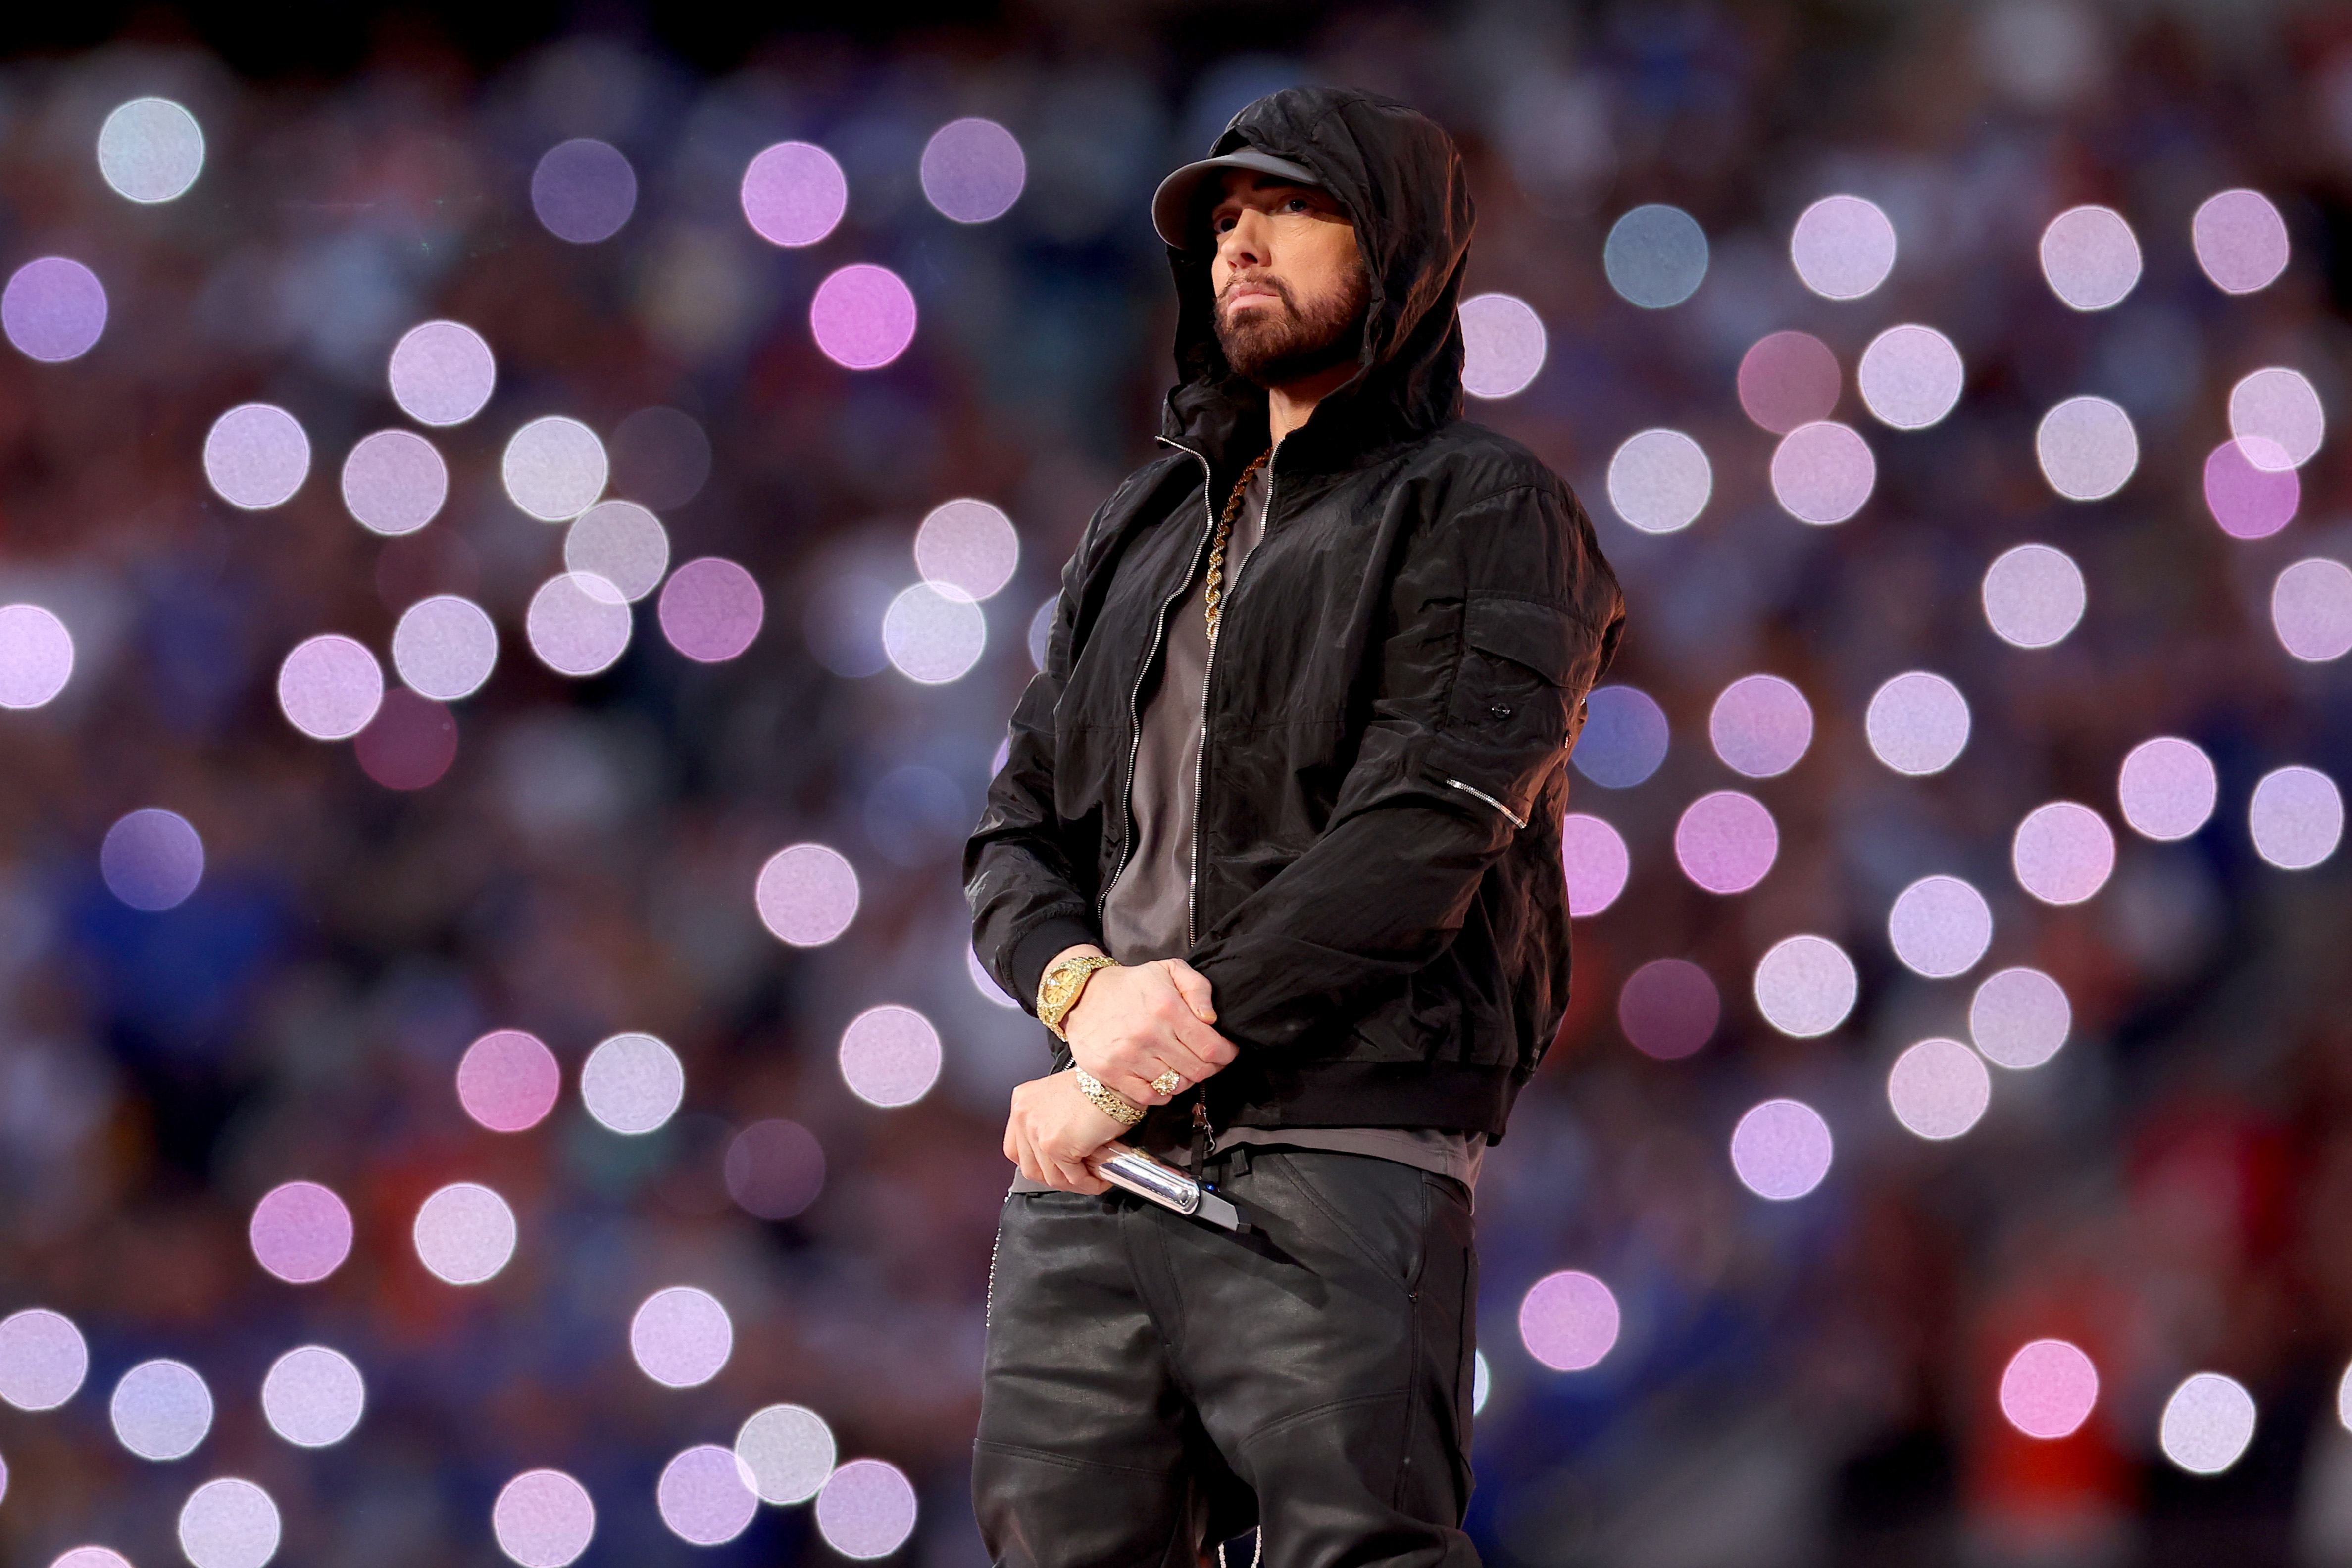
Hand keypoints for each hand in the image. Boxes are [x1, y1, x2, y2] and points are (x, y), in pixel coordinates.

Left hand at [1003, 1071, 1126, 1192]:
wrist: (1118, 1081)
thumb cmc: (1099, 1085)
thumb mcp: (1062, 1097)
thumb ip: (1050, 1120)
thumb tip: (1056, 1151)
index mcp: (1022, 1101)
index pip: (1015, 1147)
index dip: (1036, 1164)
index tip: (1053, 1168)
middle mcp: (1024, 1114)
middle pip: (1030, 1166)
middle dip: (1056, 1177)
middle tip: (1076, 1176)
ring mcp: (1037, 1131)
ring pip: (1051, 1177)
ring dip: (1074, 1183)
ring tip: (1091, 1178)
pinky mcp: (1055, 1145)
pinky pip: (1072, 1178)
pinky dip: (1088, 1183)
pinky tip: (1100, 1179)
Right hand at [1056, 950, 1237, 1106]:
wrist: (1083, 995)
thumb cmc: (1133, 984)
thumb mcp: (1169, 969)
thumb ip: (1198, 989)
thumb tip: (1211, 1020)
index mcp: (1167, 1009)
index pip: (1212, 1048)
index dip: (1226, 1054)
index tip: (1226, 1051)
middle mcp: (1149, 1035)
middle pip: (1198, 1070)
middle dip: (1210, 1067)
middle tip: (1205, 1060)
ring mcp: (1129, 1057)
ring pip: (1176, 1085)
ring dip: (1184, 1078)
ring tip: (1181, 1065)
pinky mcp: (1112, 1072)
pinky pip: (1150, 1097)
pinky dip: (1162, 1093)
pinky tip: (1163, 1080)